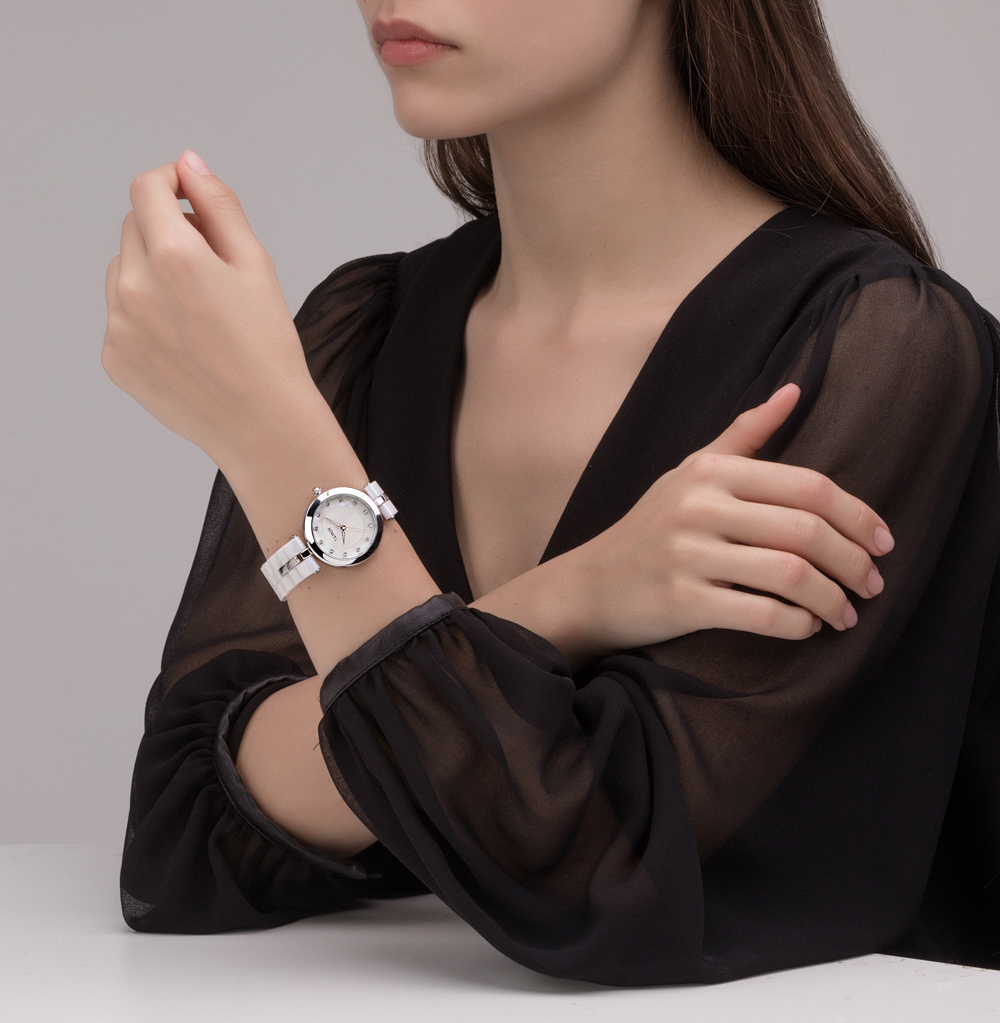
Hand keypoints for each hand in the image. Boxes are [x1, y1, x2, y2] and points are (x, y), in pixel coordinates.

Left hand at [101, 150, 318, 466]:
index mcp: (175, 257)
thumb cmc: (269, 349)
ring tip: (199, 311)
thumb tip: (189, 165)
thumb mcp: (257, 266)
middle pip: (134, 227)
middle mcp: (135, 288)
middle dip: (166, 230)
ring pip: (123, 271)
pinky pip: (120, 316)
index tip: (188, 195)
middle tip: (212, 268)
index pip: (146, 189)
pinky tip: (186, 342)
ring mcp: (118, 326)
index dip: (170, 182)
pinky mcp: (114, 358)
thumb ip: (219, 206)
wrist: (262, 424)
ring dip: (152, 273)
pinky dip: (145, 316)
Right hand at [563, 383, 894, 655]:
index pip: (807, 486)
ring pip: (791, 574)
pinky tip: (805, 627)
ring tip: (847, 614)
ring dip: (833, 599)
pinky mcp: (680, 601)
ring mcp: (687, 554)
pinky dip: (795, 625)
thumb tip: (795, 391)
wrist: (587, 586)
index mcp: (710, 473)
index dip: (858, 515)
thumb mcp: (688, 472)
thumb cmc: (648, 529)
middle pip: (807, 529)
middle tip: (873, 584)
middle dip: (854, 562)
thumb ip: (743, 435)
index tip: (883, 542)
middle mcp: (698, 507)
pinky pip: (760, 614)